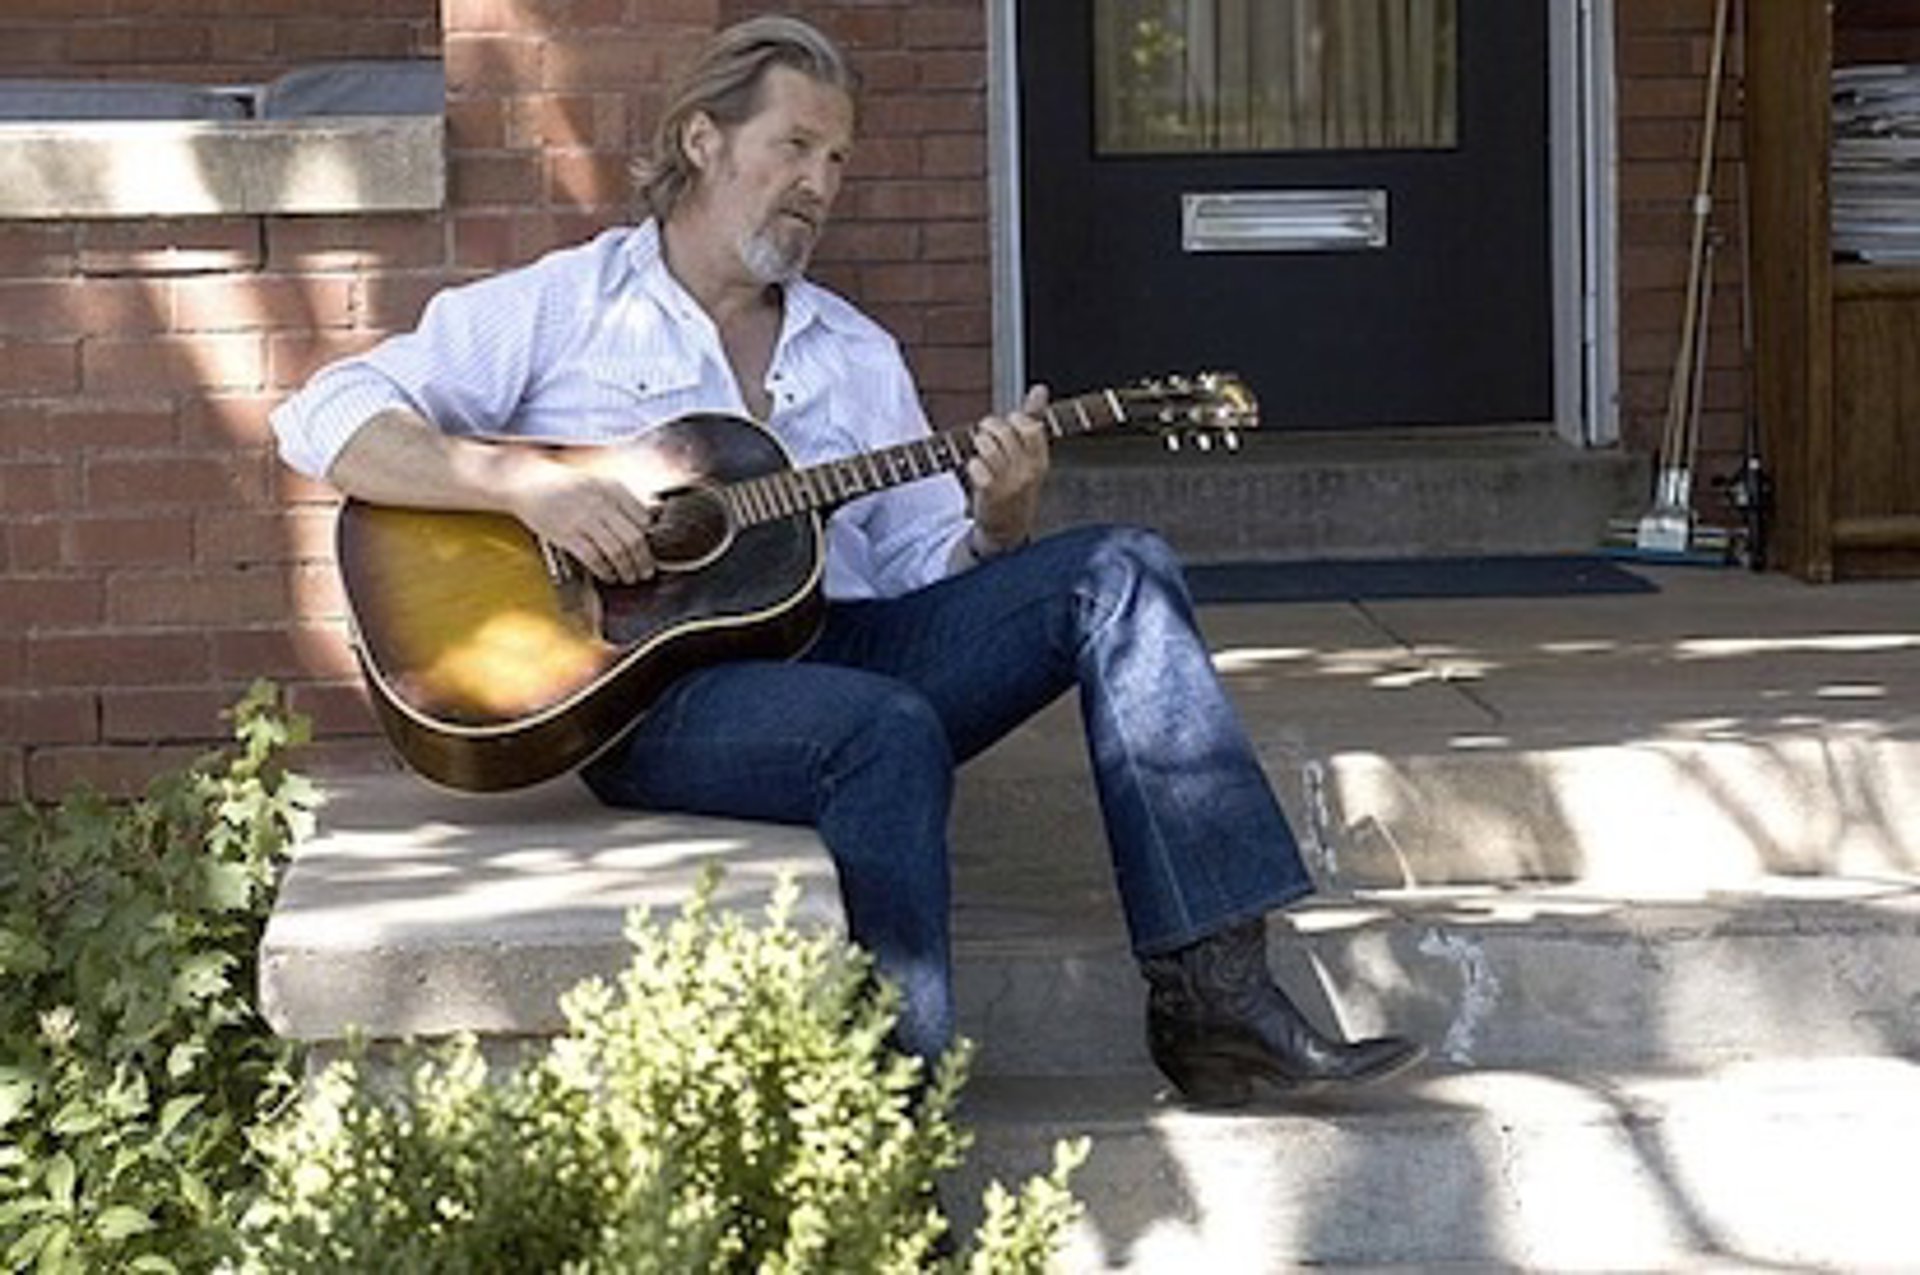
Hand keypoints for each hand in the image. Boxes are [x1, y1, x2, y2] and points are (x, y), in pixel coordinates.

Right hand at [505, 453, 656, 583]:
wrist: (528, 482)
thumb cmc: (565, 485)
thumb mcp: (598, 483)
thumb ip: (621, 500)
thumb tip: (647, 521)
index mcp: (612, 489)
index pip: (643, 518)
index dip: (651, 539)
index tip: (653, 551)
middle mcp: (601, 503)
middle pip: (633, 538)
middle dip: (644, 560)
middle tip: (647, 571)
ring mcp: (584, 519)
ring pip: (616, 550)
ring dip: (627, 569)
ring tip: (630, 577)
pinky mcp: (566, 534)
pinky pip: (593, 558)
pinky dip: (605, 570)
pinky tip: (609, 575)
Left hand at [965, 384, 1050, 554]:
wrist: (1008, 531)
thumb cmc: (1017, 485)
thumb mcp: (1031, 457)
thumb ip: (1034, 420)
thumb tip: (1039, 389)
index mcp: (1040, 460)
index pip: (1030, 427)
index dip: (1014, 420)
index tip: (1008, 426)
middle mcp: (1027, 472)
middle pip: (1004, 432)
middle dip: (990, 426)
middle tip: (985, 432)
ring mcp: (1009, 484)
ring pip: (987, 446)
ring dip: (979, 443)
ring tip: (980, 449)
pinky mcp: (990, 495)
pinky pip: (976, 466)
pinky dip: (972, 464)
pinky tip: (976, 469)